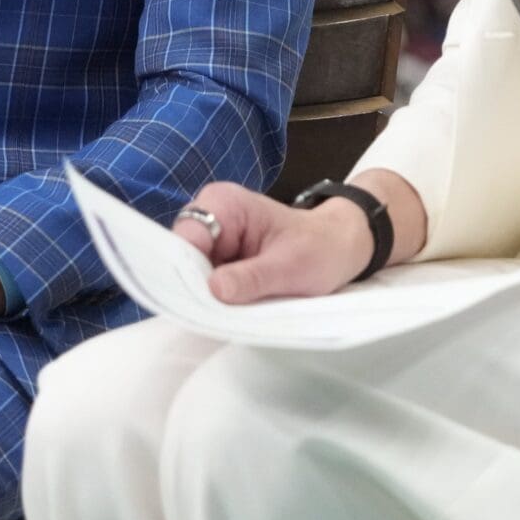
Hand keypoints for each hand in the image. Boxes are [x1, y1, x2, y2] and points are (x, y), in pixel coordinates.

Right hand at [172, 182, 372, 304]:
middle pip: (182, 257)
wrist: (337, 248)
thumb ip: (251, 277)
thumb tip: (214, 290)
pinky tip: (229, 311)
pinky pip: (203, 282)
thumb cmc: (319, 249)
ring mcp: (211, 240)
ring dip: (205, 297)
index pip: (186, 237)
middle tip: (217, 315)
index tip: (201, 300)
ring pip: (190, 274)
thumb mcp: (290, 267)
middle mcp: (210, 216)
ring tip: (229, 314)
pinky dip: (214, 299)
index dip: (187, 270)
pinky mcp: (216, 260)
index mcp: (225, 203)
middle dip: (196, 287)